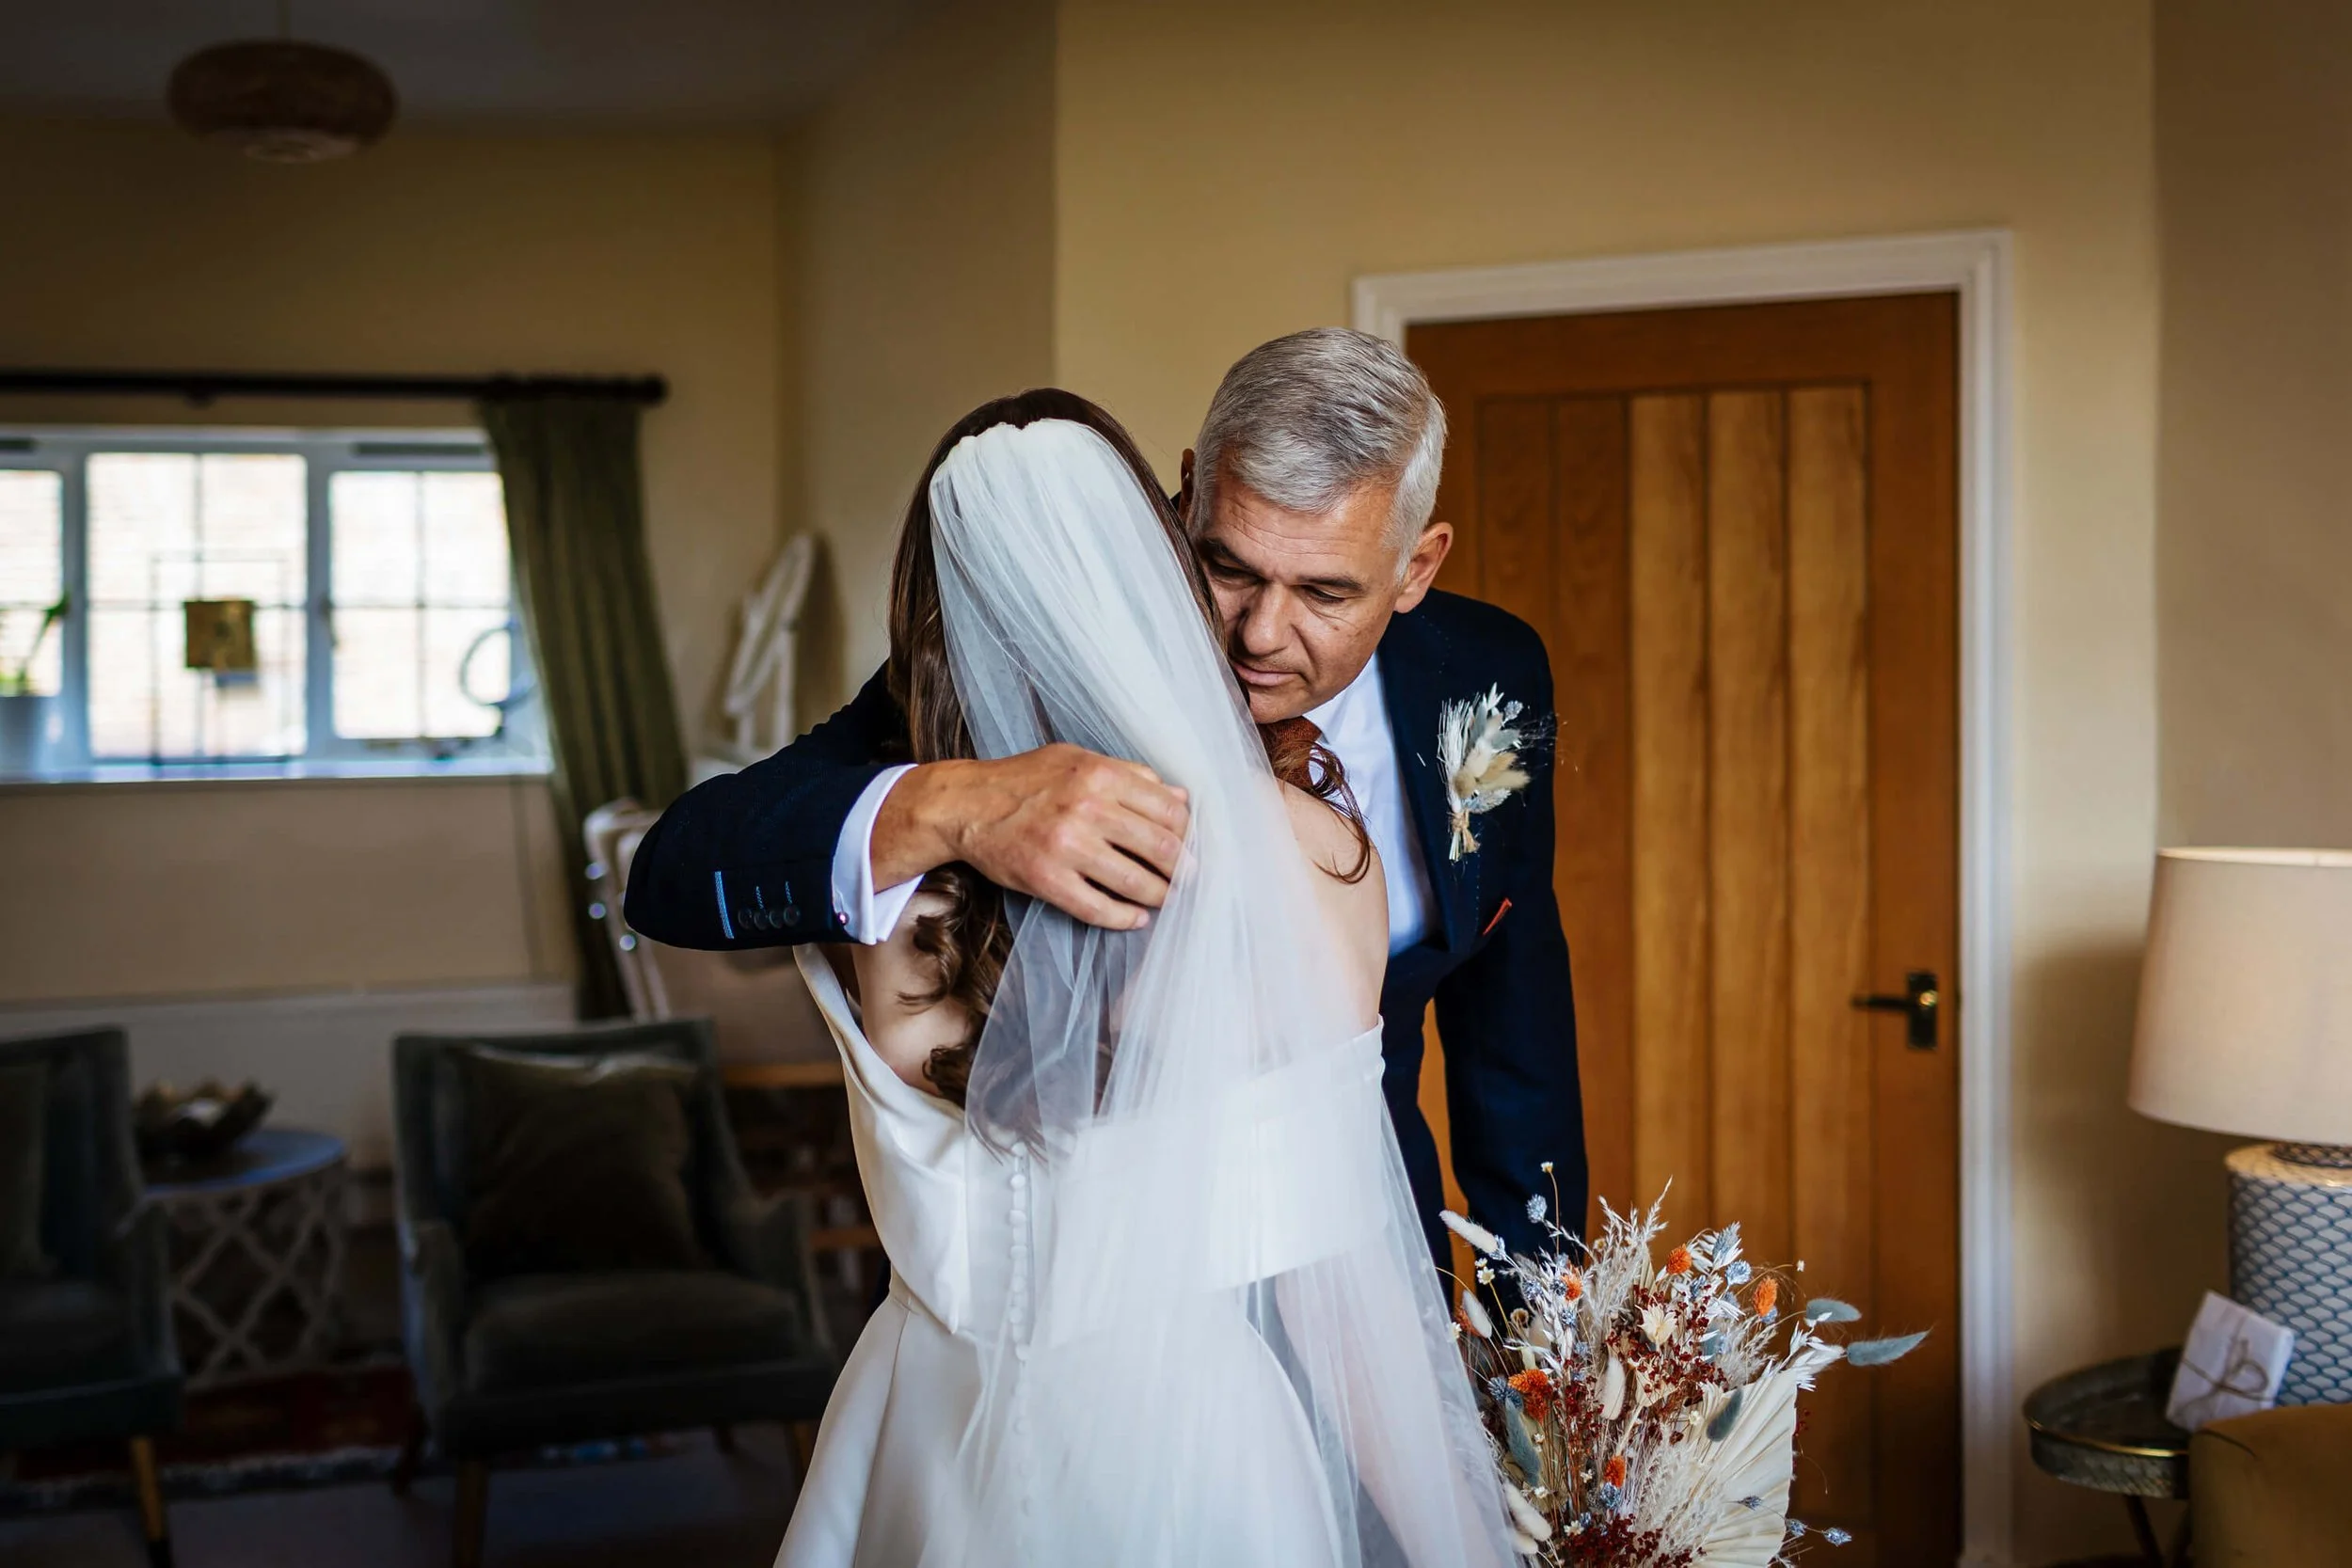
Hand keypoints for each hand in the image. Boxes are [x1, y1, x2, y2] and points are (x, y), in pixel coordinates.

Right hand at [872, 745, 1188, 929]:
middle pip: (1159, 846)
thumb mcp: (1078, 760)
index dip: (1187, 832)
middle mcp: (1086, 808)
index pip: (1168, 809)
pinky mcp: (1046, 879)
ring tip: (1165, 898)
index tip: (1190, 846)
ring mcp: (1066, 846)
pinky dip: (1124, 918)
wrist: (967, 805)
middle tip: (1188, 879)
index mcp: (1099, 774)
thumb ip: (1130, 775)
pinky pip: (1097, 908)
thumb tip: (1180, 797)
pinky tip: (1135, 918)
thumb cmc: (1026, 780)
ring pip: (1135, 881)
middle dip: (1182, 869)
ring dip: (1159, 896)